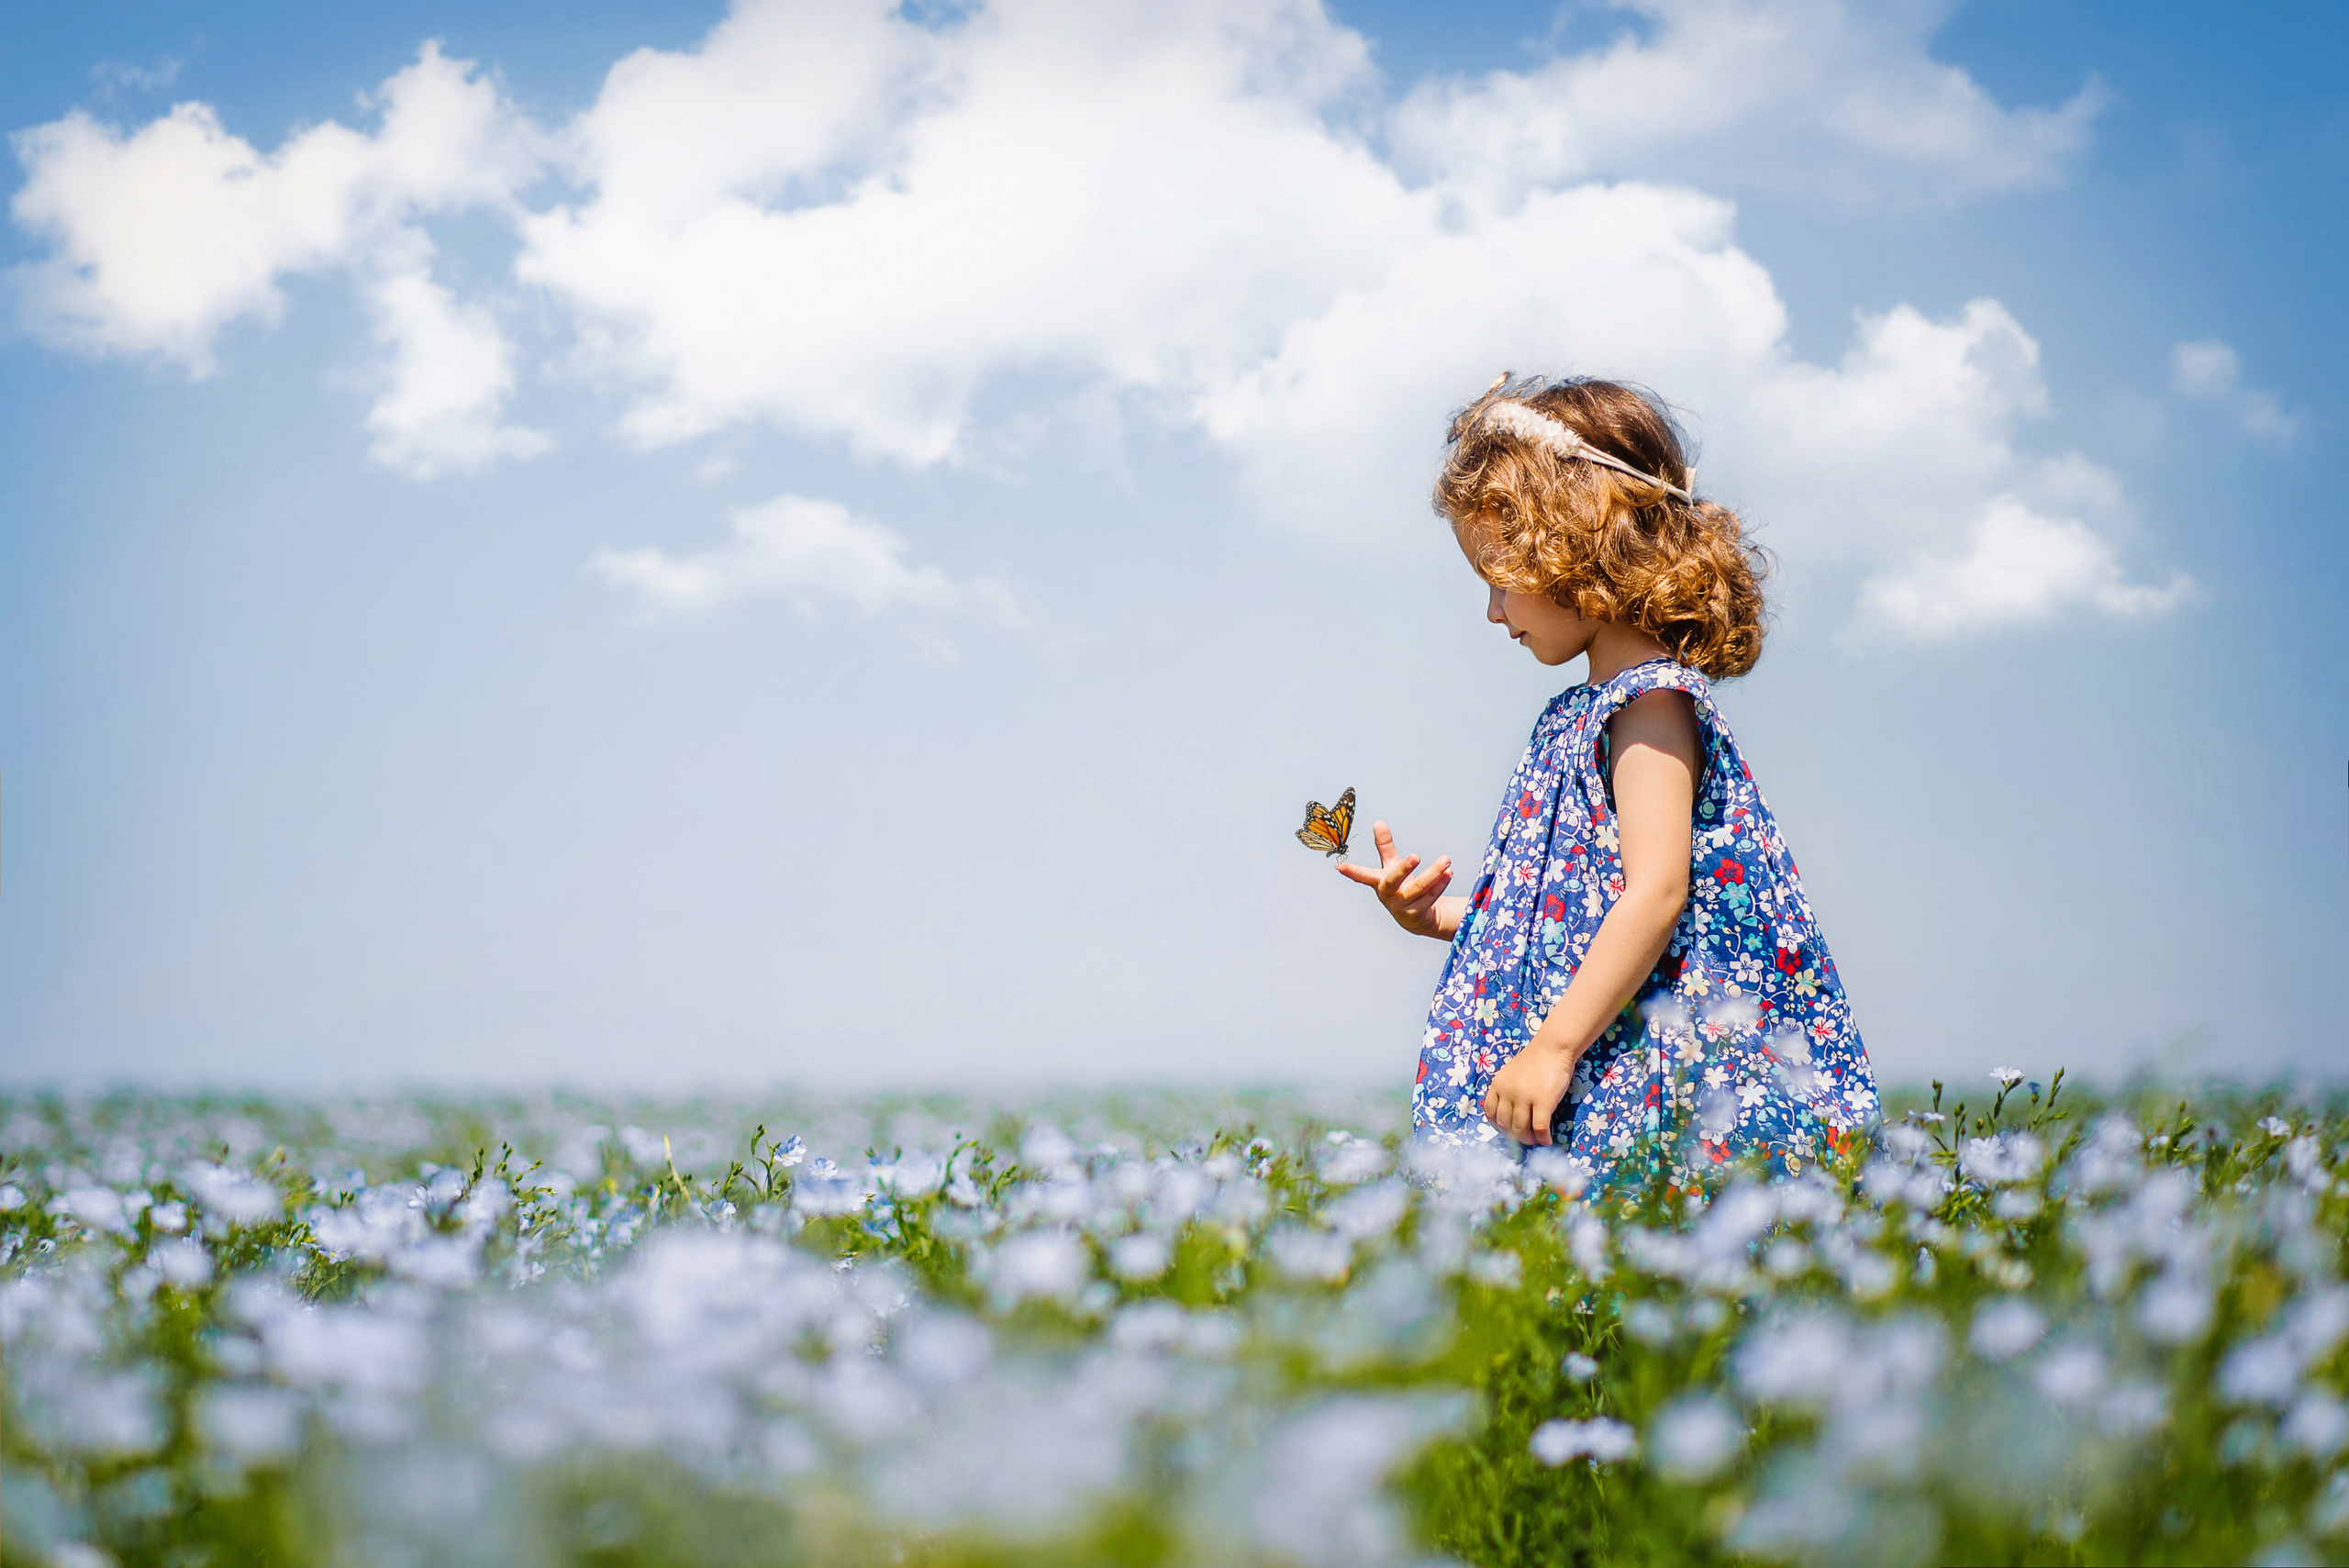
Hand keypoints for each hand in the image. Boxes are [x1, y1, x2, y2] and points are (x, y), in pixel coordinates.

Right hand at [1336, 821, 1452, 937]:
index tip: (1339, 867)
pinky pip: (1430, 897)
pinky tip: (1448, 872)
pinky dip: (1440, 883)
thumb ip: (1384, 845)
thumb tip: (1378, 822)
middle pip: (1394, 881)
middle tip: (1415, 856)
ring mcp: (1402, 906)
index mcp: (1379, 882)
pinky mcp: (1418, 913)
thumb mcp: (1391, 865)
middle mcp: (1388, 895)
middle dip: (1404, 869)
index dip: (1351, 871)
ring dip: (1434, 873)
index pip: (1363, 875)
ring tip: (1446, 860)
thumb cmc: (1400, 887)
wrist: (1415, 917)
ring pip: (1419, 888)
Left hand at [1482, 1042, 1575, 1146]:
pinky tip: (1548, 1140)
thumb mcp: (1511, 1073)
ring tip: (1535, 1141)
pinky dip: (1543, 1138)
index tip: (1507, 1130)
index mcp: (1497, 1084)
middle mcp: (1507, 1092)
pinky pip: (1539, 1127)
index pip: (1490, 1112)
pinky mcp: (1543, 1102)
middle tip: (1524, 1140)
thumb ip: (1507, 1089)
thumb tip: (1510, 1113)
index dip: (1498, 1125)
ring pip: (1520, 1129)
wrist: (1553, 1047)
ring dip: (1528, 1140)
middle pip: (1505, 1124)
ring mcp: (1524, 1097)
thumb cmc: (1535, 1059)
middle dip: (1513, 1137)